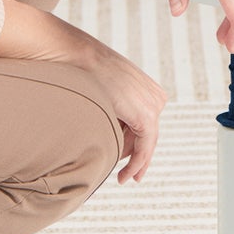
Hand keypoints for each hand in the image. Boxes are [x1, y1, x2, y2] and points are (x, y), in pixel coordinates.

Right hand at [81, 37, 165, 182]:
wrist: (78, 57)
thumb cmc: (84, 72)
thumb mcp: (107, 91)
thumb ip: (116, 108)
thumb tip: (113, 129)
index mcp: (149, 89)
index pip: (145, 125)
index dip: (136, 146)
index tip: (130, 164)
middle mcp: (155, 96)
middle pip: (147, 135)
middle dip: (135, 156)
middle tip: (126, 177)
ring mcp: (153, 105)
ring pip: (146, 143)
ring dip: (132, 160)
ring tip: (121, 176)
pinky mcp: (146, 116)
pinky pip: (145, 147)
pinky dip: (137, 163)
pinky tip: (126, 175)